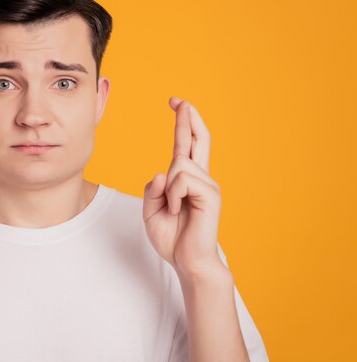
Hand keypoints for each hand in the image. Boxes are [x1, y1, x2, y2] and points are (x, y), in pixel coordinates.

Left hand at [143, 97, 224, 279]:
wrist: (188, 261)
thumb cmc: (172, 237)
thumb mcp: (151, 210)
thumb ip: (153, 190)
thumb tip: (161, 172)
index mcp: (187, 179)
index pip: (186, 144)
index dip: (183, 122)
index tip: (177, 102)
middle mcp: (201, 177)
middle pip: (198, 139)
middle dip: (188, 118)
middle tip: (179, 100)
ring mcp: (208, 185)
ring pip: (178, 165)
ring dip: (168, 190)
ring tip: (174, 210)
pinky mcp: (211, 195)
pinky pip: (182, 181)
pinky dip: (173, 198)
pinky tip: (179, 212)